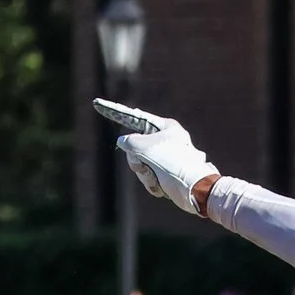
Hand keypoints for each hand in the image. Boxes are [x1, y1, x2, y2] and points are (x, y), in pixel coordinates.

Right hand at [95, 99, 217, 215]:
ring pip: (140, 164)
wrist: (197, 191)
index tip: (98, 103)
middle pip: (135, 146)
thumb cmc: (174, 165)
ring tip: (159, 180)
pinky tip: (162, 187)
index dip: (115, 112)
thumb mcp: (145, 148)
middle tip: (145, 167)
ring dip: (146, 176)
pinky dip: (152, 183)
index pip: (134, 117)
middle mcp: (166, 139)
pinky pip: (149, 176)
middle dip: (137, 162)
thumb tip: (124, 142)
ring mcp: (166, 156)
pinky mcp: (167, 172)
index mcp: (165, 127)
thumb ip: (129, 141)